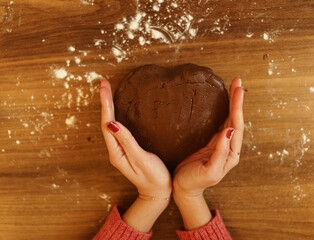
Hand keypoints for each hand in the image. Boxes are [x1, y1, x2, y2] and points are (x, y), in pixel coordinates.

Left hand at [100, 79, 171, 231]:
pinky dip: (116, 115)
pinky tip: (118, 109)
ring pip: (111, 124)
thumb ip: (127, 141)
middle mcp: (115, 150)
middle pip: (106, 121)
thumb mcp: (142, 159)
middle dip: (105, 101)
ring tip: (107, 92)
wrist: (158, 192)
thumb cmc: (154, 177)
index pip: (107, 123)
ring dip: (108, 107)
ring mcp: (120, 149)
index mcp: (116, 152)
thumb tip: (112, 123)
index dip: (106, 103)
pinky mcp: (127, 148)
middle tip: (104, 83)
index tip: (104, 87)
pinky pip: (118, 128)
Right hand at [173, 77, 244, 229]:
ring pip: (230, 119)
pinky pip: (220, 122)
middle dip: (237, 100)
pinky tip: (223, 102)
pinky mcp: (212, 142)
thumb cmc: (195, 181)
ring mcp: (221, 143)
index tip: (237, 90)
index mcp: (230, 154)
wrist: (184, 188)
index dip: (237, 107)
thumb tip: (228, 131)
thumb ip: (220, 152)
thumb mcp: (209, 171)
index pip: (236, 126)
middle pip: (235, 119)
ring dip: (233, 103)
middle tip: (237, 81)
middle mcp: (228, 146)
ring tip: (234, 86)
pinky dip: (224, 110)